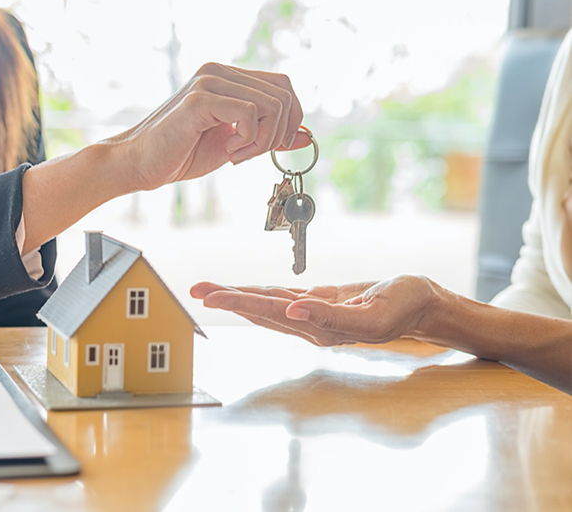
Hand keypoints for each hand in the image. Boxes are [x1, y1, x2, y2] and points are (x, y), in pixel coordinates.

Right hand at [105, 62, 311, 191]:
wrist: (140, 164)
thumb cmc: (180, 153)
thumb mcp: (236, 144)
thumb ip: (268, 135)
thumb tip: (305, 135)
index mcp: (227, 77)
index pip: (282, 85)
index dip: (290, 119)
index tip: (273, 147)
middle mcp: (218, 71)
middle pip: (283, 93)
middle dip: (279, 133)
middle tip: (252, 154)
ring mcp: (208, 81)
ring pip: (271, 104)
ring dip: (262, 140)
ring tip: (236, 154)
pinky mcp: (200, 99)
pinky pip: (250, 114)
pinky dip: (248, 140)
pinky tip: (228, 152)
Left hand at [190, 275, 439, 345]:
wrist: (421, 304)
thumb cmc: (403, 306)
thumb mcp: (373, 313)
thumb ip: (332, 316)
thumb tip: (292, 311)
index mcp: (319, 328)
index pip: (269, 311)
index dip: (239, 301)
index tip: (213, 297)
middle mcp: (309, 324)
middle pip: (259, 308)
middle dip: (226, 299)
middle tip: (195, 290)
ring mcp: (312, 315)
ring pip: (266, 302)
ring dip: (237, 295)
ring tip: (208, 289)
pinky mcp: (319, 303)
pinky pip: (282, 297)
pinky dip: (259, 292)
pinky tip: (240, 291)